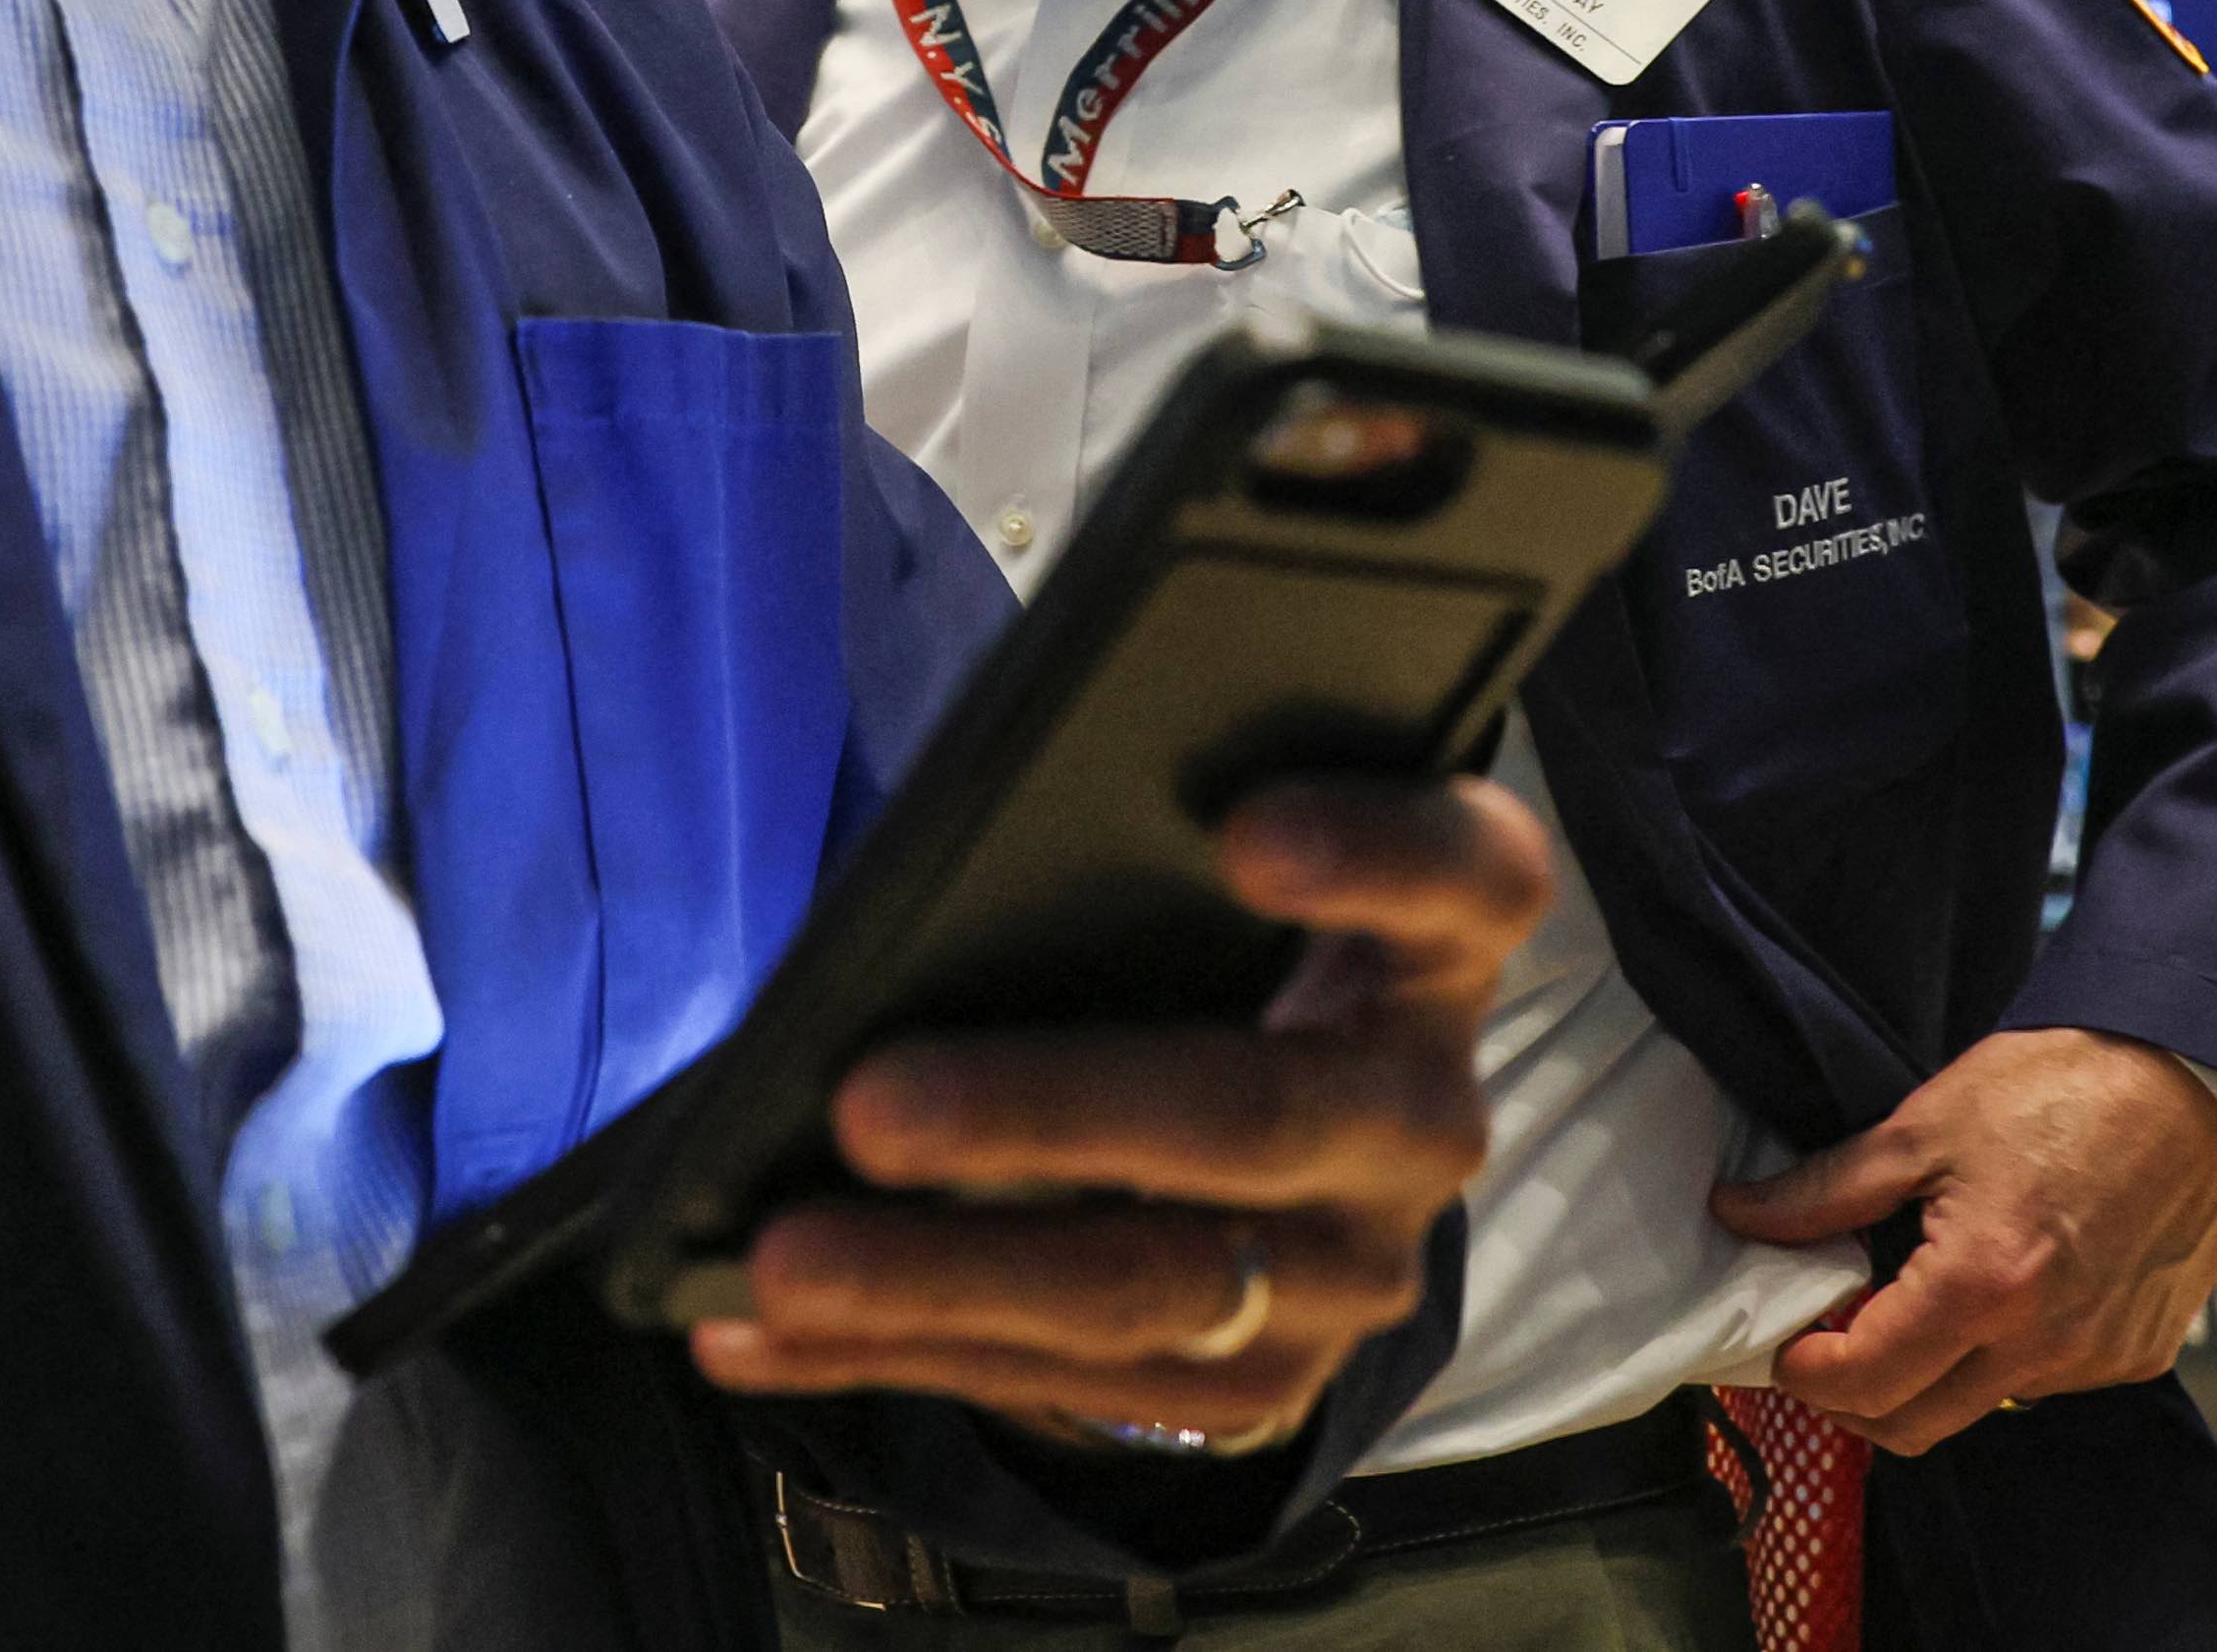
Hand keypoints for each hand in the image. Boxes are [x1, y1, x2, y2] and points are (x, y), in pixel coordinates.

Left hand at [686, 771, 1546, 1444]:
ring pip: (1153, 1287)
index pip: (1467, 878)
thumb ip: (1138, 835)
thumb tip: (936, 858)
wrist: (1306, 1134)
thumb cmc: (1220, 941)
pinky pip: (1070, 1383)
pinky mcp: (1264, 1381)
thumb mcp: (1218, 870)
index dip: (1374, 853)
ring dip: (944, 1280)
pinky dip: (895, 1353)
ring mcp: (1353, 1270)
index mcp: (1437, 945)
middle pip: (1256, 1117)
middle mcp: (1422, 1113)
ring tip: (780, 1259)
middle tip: (872, 1102)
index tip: (1242, 834)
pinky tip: (750, 1327)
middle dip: (1048, 1114)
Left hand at [1706, 1026, 2216, 1456]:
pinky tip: (2000, 1290)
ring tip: (1914, 1302)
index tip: (1786, 1342)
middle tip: (1830, 1338)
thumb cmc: (2061, 1088)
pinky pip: (2047, 1382)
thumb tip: (1740, 1213)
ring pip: (1979, 1407)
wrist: (2194, 1082)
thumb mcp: (1923, 1128)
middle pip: (1913, 1427)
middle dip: (1853, 1397)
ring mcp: (2098, 1359)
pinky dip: (2004, 1355)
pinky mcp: (2139, 1355)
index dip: (1804, 1372)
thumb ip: (1824, 1189)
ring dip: (1931, 1376)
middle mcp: (2043, 1343)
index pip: (1863, 1382)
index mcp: (1980, 1286)